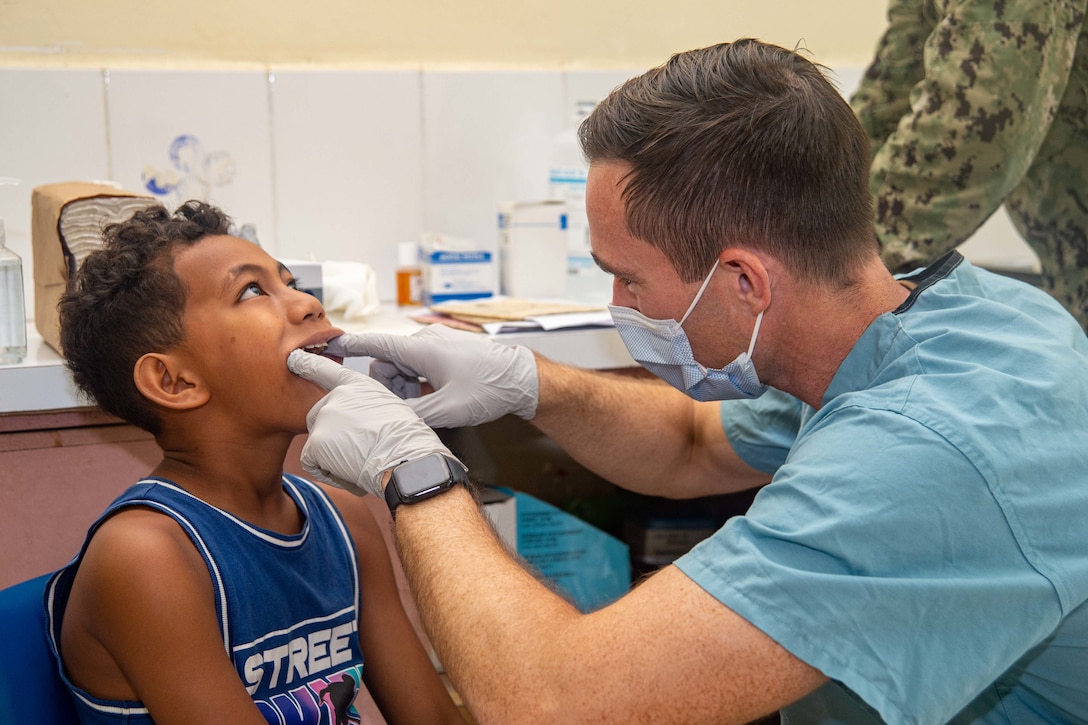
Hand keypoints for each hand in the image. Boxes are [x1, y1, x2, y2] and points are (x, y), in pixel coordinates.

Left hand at [287, 350, 454, 497]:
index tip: (294, 358)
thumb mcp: (389, 409)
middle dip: (330, 435)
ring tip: (358, 460)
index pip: (326, 370)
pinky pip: (311, 461)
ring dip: (331, 454)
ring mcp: (324, 417)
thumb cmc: (406, 440)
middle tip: (356, 449)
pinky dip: (325, 470)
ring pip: (317, 441)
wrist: (404, 458)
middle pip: (318, 416)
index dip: (308, 364)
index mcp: (357, 385)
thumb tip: (355, 426)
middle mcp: (336, 396)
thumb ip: (364, 408)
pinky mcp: (316, 441)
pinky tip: (347, 471)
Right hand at [325, 325, 538, 428]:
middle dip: (390, 388)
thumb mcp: (447, 410)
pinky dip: (418, 384)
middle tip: (408, 411)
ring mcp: (436, 345)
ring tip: (426, 408)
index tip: (328, 346)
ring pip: (403, 368)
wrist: (522, 378)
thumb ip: (412, 414)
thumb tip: (388, 419)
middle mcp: (425, 342)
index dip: (349, 346)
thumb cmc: (488, 389)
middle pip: (388, 364)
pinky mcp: (446, 352)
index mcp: (420, 349)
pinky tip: (434, 401)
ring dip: (405, 388)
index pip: (375, 344)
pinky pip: (419, 367)